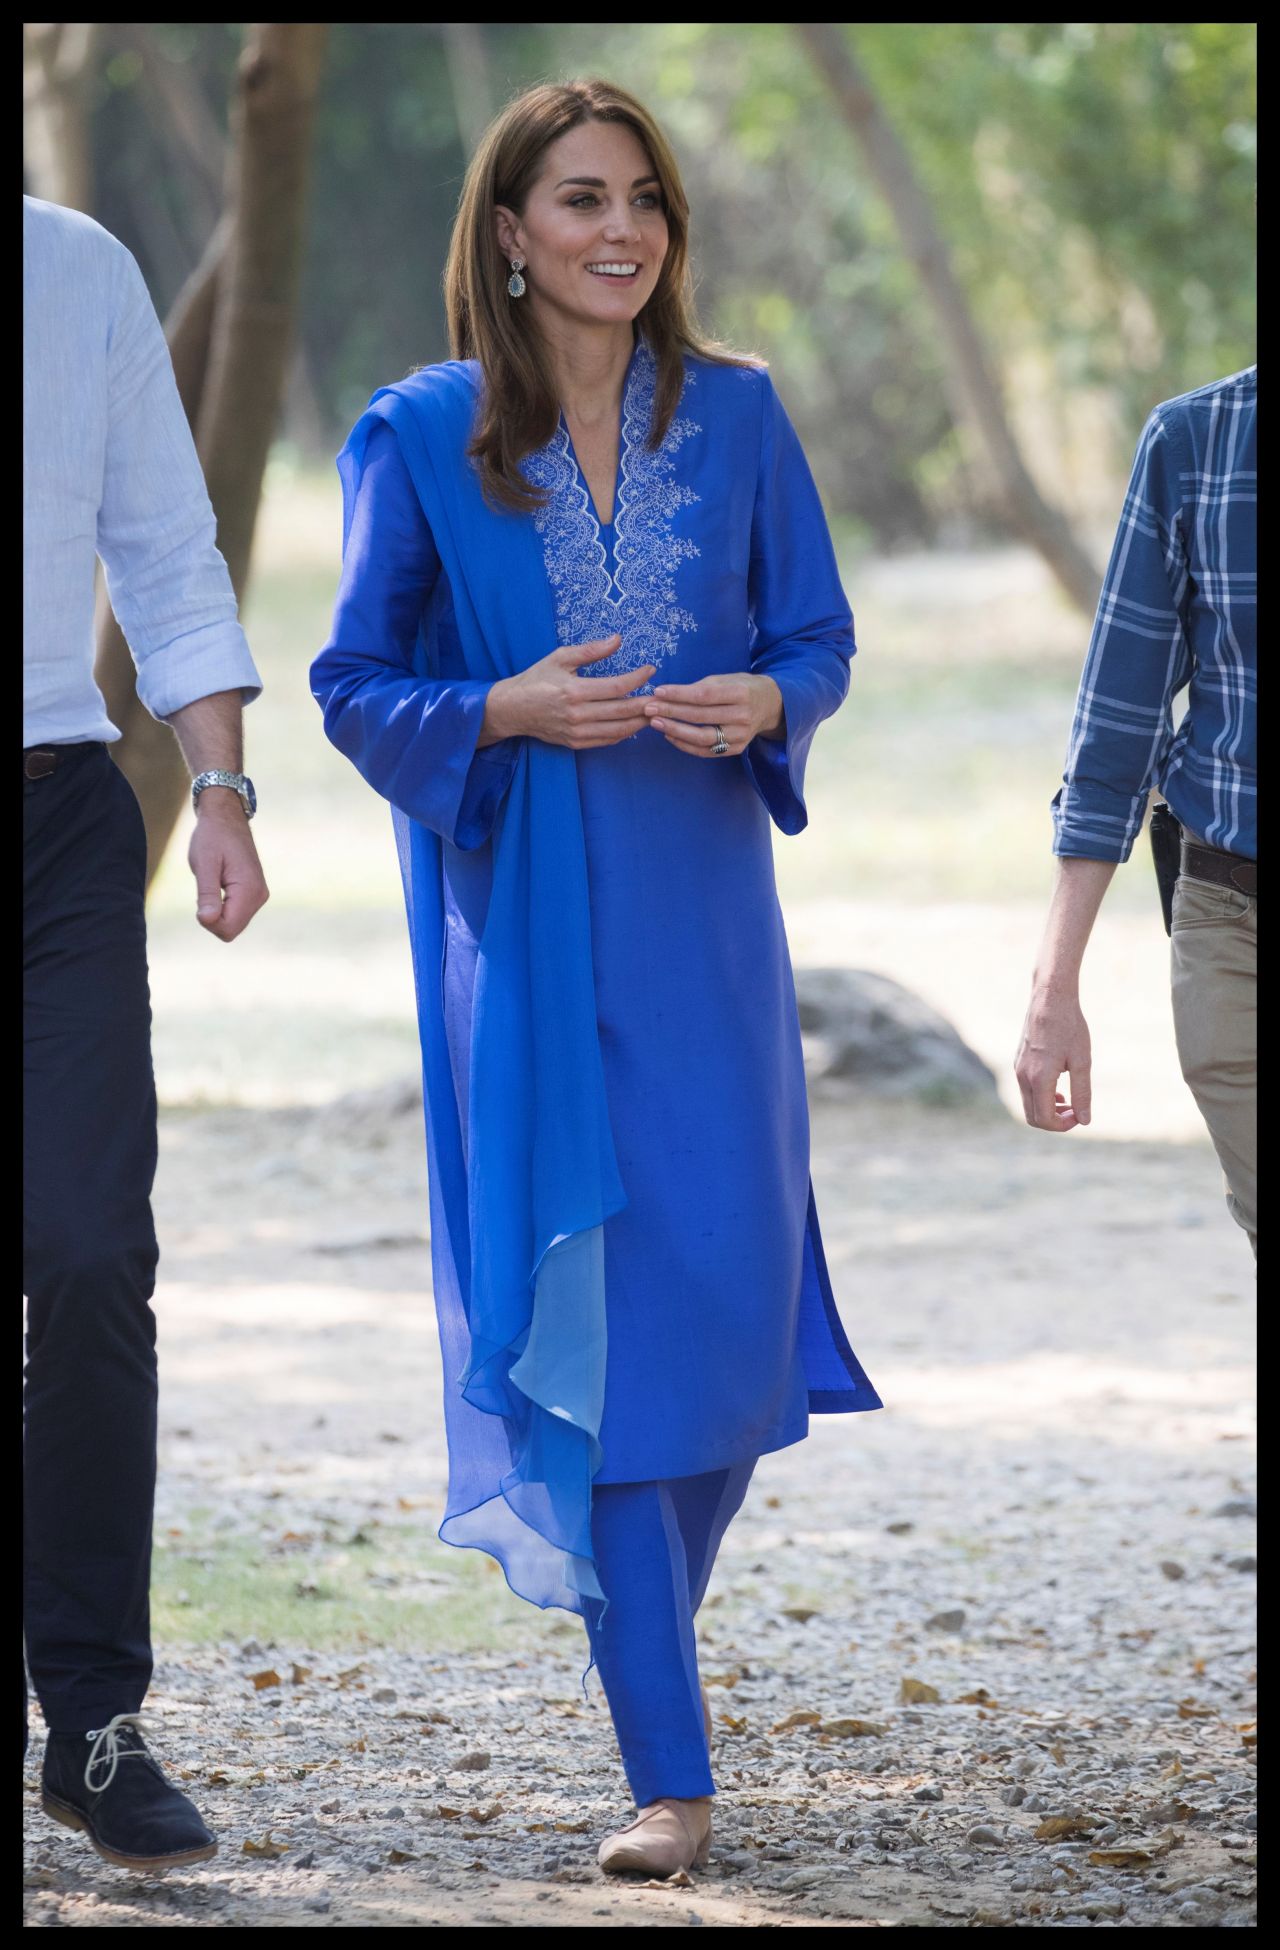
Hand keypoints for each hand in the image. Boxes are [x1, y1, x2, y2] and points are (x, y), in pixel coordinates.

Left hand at [188, 791, 268, 941]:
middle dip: (212, 918)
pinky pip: (236, 914)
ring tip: (212, 884)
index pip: (227, 929)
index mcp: (249, 890)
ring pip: (233, 924)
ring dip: (216, 911)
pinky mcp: (255, 893)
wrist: (226, 817)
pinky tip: (218, 885)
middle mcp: (260, 896)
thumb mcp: (204, 864)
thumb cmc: (212, 837)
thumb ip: (207, 894)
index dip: (208, 920)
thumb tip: (207, 921)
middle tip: (205, 889)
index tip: (200, 897)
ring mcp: (260, 895)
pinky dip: (222, 907)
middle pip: (231, 930)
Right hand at [481, 636, 655, 748]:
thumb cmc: (537, 679)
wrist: (513, 709)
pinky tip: (634, 723)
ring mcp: (578, 732)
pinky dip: (624, 733)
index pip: (617, 686)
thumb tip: (617, 639)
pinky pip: (608, 740)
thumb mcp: (560, 658)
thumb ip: (591, 650)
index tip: (650, 670)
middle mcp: (578, 714)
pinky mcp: (576, 743)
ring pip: (619, 730)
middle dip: (647, 703)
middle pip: (623, 711)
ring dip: (641, 721)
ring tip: (654, 711)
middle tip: (661, 695)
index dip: (638, 678)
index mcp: (575, 690)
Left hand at [643, 673, 783, 754]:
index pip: (704, 695)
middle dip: (671, 712)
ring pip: (702, 737)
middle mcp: (742, 716)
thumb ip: (701, 687)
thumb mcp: (726, 679)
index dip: (679, 694)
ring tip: (655, 723)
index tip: (658, 692)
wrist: (770, 706)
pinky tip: (670, 735)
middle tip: (648, 708)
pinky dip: (685, 745)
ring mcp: (740, 736)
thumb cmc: (742, 688)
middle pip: (701, 716)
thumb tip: (668, 694)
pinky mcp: (736, 749)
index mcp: (740, 693)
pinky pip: (706, 751)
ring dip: (675, 730)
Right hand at [1014, 987, 1091, 1131]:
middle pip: (1032, 1117)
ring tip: (1069, 1101)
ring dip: (1048, 1109)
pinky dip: (1041, 1096)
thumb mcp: (1082, 1061)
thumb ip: (1083, 1093)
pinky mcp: (1018, 1062)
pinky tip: (1058, 1086)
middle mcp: (1023, 1076)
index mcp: (1039, 1078)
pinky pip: (1026, 1089)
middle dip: (1054, 1121)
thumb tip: (1085, 1120)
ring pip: (1028, 1104)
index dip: (1063, 1126)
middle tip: (1076, 1112)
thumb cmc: (1069, 1027)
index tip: (1080, 1117)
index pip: (1045, 1119)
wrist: (1050, 998)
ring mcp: (1018, 1069)